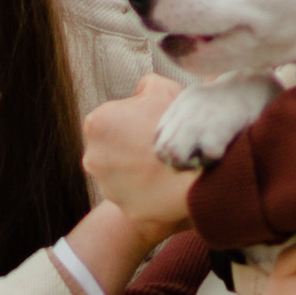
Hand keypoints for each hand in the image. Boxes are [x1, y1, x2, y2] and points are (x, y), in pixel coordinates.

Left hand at [81, 76, 191, 244]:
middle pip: (110, 151)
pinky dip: (147, 193)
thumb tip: (140, 92)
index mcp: (97, 124)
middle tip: (157, 147)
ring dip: (135, 172)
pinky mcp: (125, 208)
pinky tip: (166, 184)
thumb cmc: (183, 123)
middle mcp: (93, 157)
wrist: (202, 165)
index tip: (150, 126)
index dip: (131, 122)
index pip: (108, 122)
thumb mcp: (164, 88)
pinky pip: (135, 198)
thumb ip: (144, 86)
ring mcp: (108, 187)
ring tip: (163, 166)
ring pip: (120, 177)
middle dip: (128, 149)